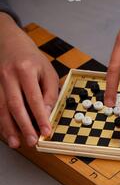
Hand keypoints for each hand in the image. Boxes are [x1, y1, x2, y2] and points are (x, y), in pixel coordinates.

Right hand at [0, 13, 57, 147]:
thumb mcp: (48, 71)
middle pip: (15, 105)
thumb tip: (47, 114)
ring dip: (8, 128)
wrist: (8, 42)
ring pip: (2, 108)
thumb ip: (49, 93)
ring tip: (16, 143)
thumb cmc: (32, 59)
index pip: (34, 98)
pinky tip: (7, 132)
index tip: (46, 131)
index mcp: (26, 70)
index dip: (40, 117)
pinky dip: (2, 121)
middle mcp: (8, 76)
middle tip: (31, 141)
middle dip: (24, 126)